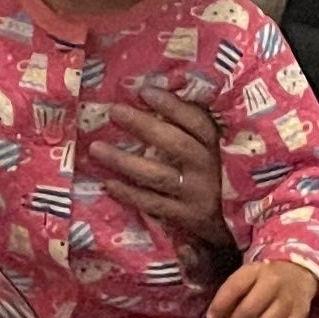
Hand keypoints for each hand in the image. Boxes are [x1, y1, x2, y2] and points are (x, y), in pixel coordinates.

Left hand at [96, 87, 230, 248]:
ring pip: (158, 176)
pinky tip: (108, 182)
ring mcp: (196, 195)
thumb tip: (145, 96)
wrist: (223, 225)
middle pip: (177, 145)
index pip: (197, 122)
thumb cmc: (204, 174)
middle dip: (144, 126)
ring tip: (96, 148)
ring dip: (125, 161)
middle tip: (115, 111)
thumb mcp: (203, 149)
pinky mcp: (183, 217)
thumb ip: (182, 127)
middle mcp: (208, 169)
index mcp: (213, 146)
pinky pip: (152, 204)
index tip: (145, 92)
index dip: (173, 106)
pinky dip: (129, 193)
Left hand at [207, 258, 318, 317]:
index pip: (234, 288)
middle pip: (248, 312)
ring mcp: (288, 302)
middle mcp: (273, 285)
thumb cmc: (264, 279)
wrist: (299, 274)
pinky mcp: (299, 317)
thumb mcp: (247, 276)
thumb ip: (231, 293)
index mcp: (255, 271)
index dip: (219, 306)